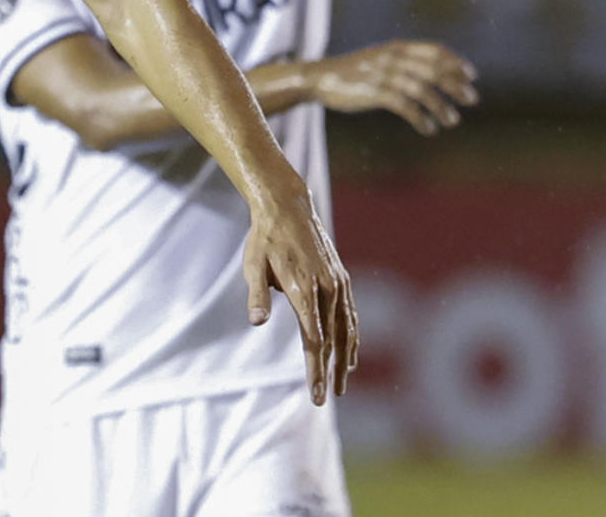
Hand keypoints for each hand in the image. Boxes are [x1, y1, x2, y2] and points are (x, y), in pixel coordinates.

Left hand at [243, 175, 356, 405]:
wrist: (287, 207)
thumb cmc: (265, 239)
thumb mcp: (253, 265)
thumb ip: (257, 295)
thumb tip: (256, 322)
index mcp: (304, 288)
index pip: (314, 340)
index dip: (316, 370)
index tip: (316, 395)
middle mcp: (326, 288)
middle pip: (332, 340)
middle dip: (329, 372)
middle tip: (326, 399)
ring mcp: (338, 283)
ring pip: (347, 329)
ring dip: (344, 359)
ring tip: (341, 386)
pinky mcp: (341, 279)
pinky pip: (350, 315)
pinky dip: (352, 337)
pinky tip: (350, 355)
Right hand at [313, 40, 477, 135]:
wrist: (321, 77)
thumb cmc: (354, 71)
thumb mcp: (380, 58)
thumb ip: (403, 62)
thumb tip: (434, 74)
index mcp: (396, 47)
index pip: (434, 50)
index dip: (455, 62)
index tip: (471, 75)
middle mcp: (393, 58)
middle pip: (433, 70)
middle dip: (455, 85)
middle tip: (472, 99)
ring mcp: (384, 75)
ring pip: (422, 90)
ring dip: (441, 106)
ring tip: (452, 121)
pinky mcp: (375, 93)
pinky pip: (405, 106)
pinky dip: (420, 119)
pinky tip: (429, 129)